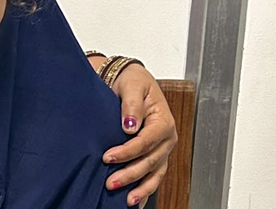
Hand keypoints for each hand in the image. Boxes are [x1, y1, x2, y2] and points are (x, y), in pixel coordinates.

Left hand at [103, 64, 177, 207]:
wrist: (132, 80)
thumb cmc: (133, 82)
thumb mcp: (132, 86)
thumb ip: (132, 105)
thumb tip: (130, 126)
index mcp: (164, 122)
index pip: (146, 142)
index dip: (127, 151)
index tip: (108, 156)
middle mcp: (167, 138)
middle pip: (150, 161)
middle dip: (130, 174)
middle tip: (110, 183)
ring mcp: (163, 148)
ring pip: (154, 173)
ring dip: (140, 187)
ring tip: (126, 200)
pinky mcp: (155, 154)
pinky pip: (154, 175)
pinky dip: (146, 189)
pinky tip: (135, 201)